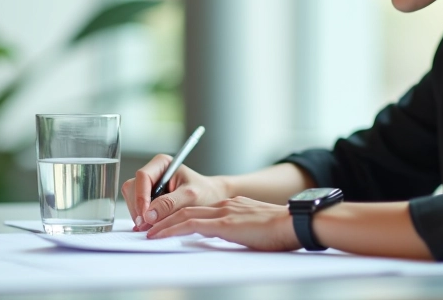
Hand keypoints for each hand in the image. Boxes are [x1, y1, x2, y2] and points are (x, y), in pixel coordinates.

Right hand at [121, 154, 228, 230]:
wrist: (213, 199)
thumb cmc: (206, 192)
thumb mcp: (190, 196)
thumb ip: (169, 203)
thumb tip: (148, 215)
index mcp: (162, 163)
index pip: (143, 176)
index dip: (141, 196)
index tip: (146, 215)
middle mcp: (153, 173)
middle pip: (133, 188)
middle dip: (138, 207)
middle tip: (147, 225)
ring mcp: (149, 186)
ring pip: (132, 199)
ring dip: (139, 214)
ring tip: (152, 225)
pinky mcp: (149, 199)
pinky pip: (137, 207)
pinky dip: (142, 218)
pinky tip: (151, 225)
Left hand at [146, 196, 300, 251]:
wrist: (296, 223)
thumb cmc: (283, 230)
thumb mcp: (257, 228)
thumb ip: (243, 229)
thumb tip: (237, 237)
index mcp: (233, 206)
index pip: (198, 210)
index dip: (177, 216)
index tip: (163, 225)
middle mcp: (225, 205)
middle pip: (185, 209)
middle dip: (163, 218)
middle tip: (146, 228)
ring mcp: (224, 213)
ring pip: (183, 215)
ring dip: (162, 224)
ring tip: (146, 233)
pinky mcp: (224, 224)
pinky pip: (190, 226)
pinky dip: (171, 230)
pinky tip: (159, 236)